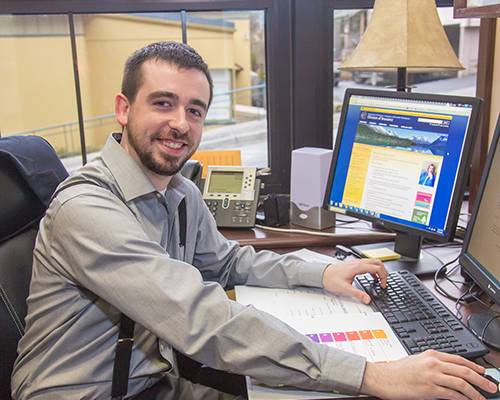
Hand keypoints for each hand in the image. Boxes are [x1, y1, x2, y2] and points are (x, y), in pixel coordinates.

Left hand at [322, 258, 386, 303]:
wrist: (322, 274)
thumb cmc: (331, 279)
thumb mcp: (345, 289)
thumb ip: (357, 294)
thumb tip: (367, 299)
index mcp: (357, 267)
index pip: (377, 268)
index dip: (383, 276)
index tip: (383, 285)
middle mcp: (357, 263)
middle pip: (377, 262)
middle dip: (384, 271)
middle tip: (385, 282)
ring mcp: (356, 262)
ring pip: (373, 261)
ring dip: (379, 269)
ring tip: (380, 280)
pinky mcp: (353, 264)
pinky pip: (367, 264)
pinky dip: (373, 269)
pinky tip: (372, 278)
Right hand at [360, 349, 496, 399]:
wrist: (383, 377)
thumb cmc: (396, 370)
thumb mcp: (416, 360)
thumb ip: (432, 363)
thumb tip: (447, 370)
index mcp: (431, 354)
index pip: (459, 359)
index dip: (474, 366)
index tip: (483, 372)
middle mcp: (434, 363)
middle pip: (464, 370)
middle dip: (481, 379)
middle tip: (491, 386)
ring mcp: (432, 376)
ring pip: (462, 383)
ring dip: (476, 392)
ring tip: (484, 398)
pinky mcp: (430, 389)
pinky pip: (452, 394)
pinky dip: (463, 399)